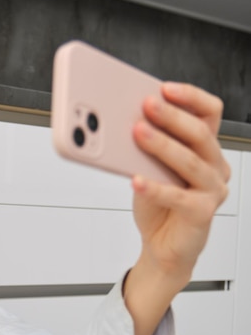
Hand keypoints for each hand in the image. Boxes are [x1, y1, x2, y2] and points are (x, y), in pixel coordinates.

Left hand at [116, 83, 229, 334]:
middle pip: (200, 133)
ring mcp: (212, 190)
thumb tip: (120, 122)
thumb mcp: (147, 168)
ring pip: (190, 161)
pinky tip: (136, 180)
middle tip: (145, 105)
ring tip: (137, 133)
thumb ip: (143, 147)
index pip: (209, 113)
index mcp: (205, 149)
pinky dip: (155, 187)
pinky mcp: (201, 213)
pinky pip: (178, 197)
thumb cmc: (158, 204)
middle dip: (171, 116)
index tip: (164, 88)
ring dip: (162, 145)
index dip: (190, 97)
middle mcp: (214, 167)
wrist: (163, 246)